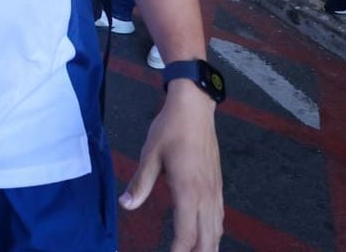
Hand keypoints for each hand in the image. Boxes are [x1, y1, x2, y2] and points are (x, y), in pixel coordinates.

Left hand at [121, 82, 222, 250]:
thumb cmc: (170, 129)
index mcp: (188, 191)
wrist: (194, 107)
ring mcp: (215, 190)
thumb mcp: (150, 155)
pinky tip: (208, 235)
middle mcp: (205, 195)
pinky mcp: (218, 184)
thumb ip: (140, 183)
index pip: (186, 234)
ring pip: (217, 230)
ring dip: (208, 247)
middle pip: (207, 240)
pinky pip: (219, 217)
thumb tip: (126, 205)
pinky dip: (214, 232)